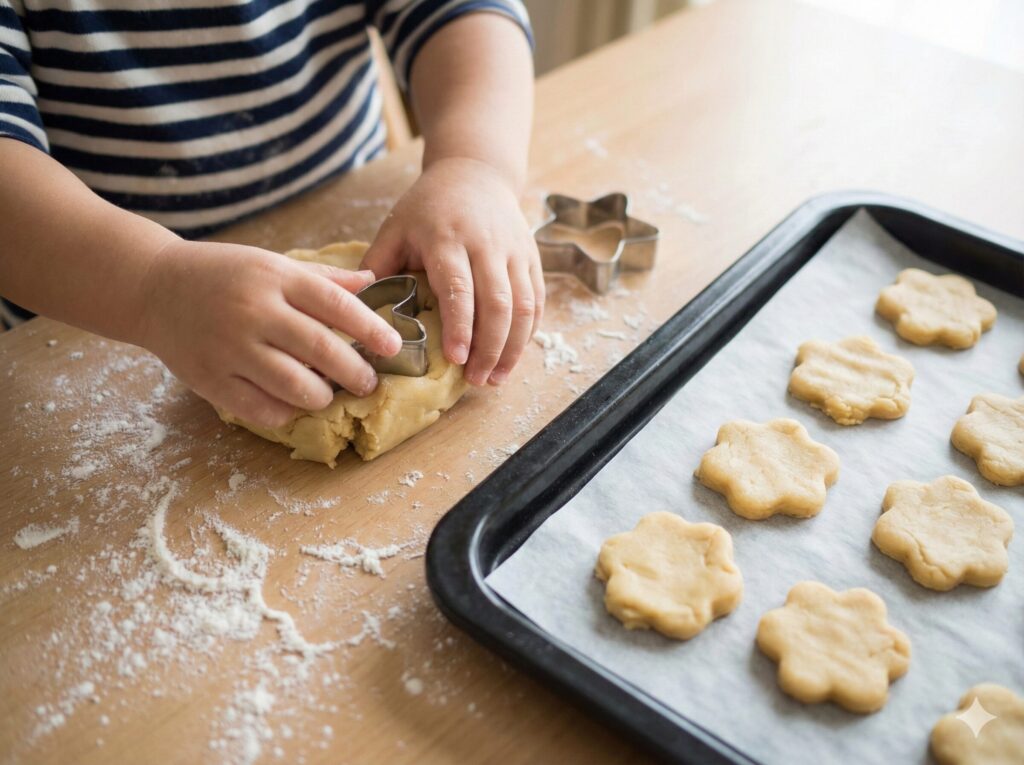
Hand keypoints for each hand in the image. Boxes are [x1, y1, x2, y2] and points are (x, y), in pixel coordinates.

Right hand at [138, 240, 402, 427]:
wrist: (153, 286)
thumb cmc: (224, 274)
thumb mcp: (273, 263)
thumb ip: (323, 279)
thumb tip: (373, 280)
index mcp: (275, 278)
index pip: (336, 305)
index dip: (371, 329)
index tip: (394, 347)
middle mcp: (255, 312)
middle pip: (321, 350)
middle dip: (356, 372)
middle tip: (368, 382)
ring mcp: (231, 348)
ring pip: (295, 386)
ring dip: (322, 396)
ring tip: (328, 393)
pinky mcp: (211, 378)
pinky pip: (261, 408)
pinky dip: (285, 412)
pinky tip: (291, 404)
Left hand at [361, 157, 543, 385]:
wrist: (476, 171)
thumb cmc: (429, 206)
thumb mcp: (396, 226)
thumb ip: (376, 264)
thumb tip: (355, 310)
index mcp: (448, 238)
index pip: (459, 288)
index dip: (460, 326)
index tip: (454, 359)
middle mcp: (487, 245)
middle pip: (498, 304)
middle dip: (490, 348)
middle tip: (475, 380)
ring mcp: (514, 251)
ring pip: (524, 306)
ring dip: (513, 347)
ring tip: (496, 378)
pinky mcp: (532, 258)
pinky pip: (537, 300)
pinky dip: (528, 333)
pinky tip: (513, 356)